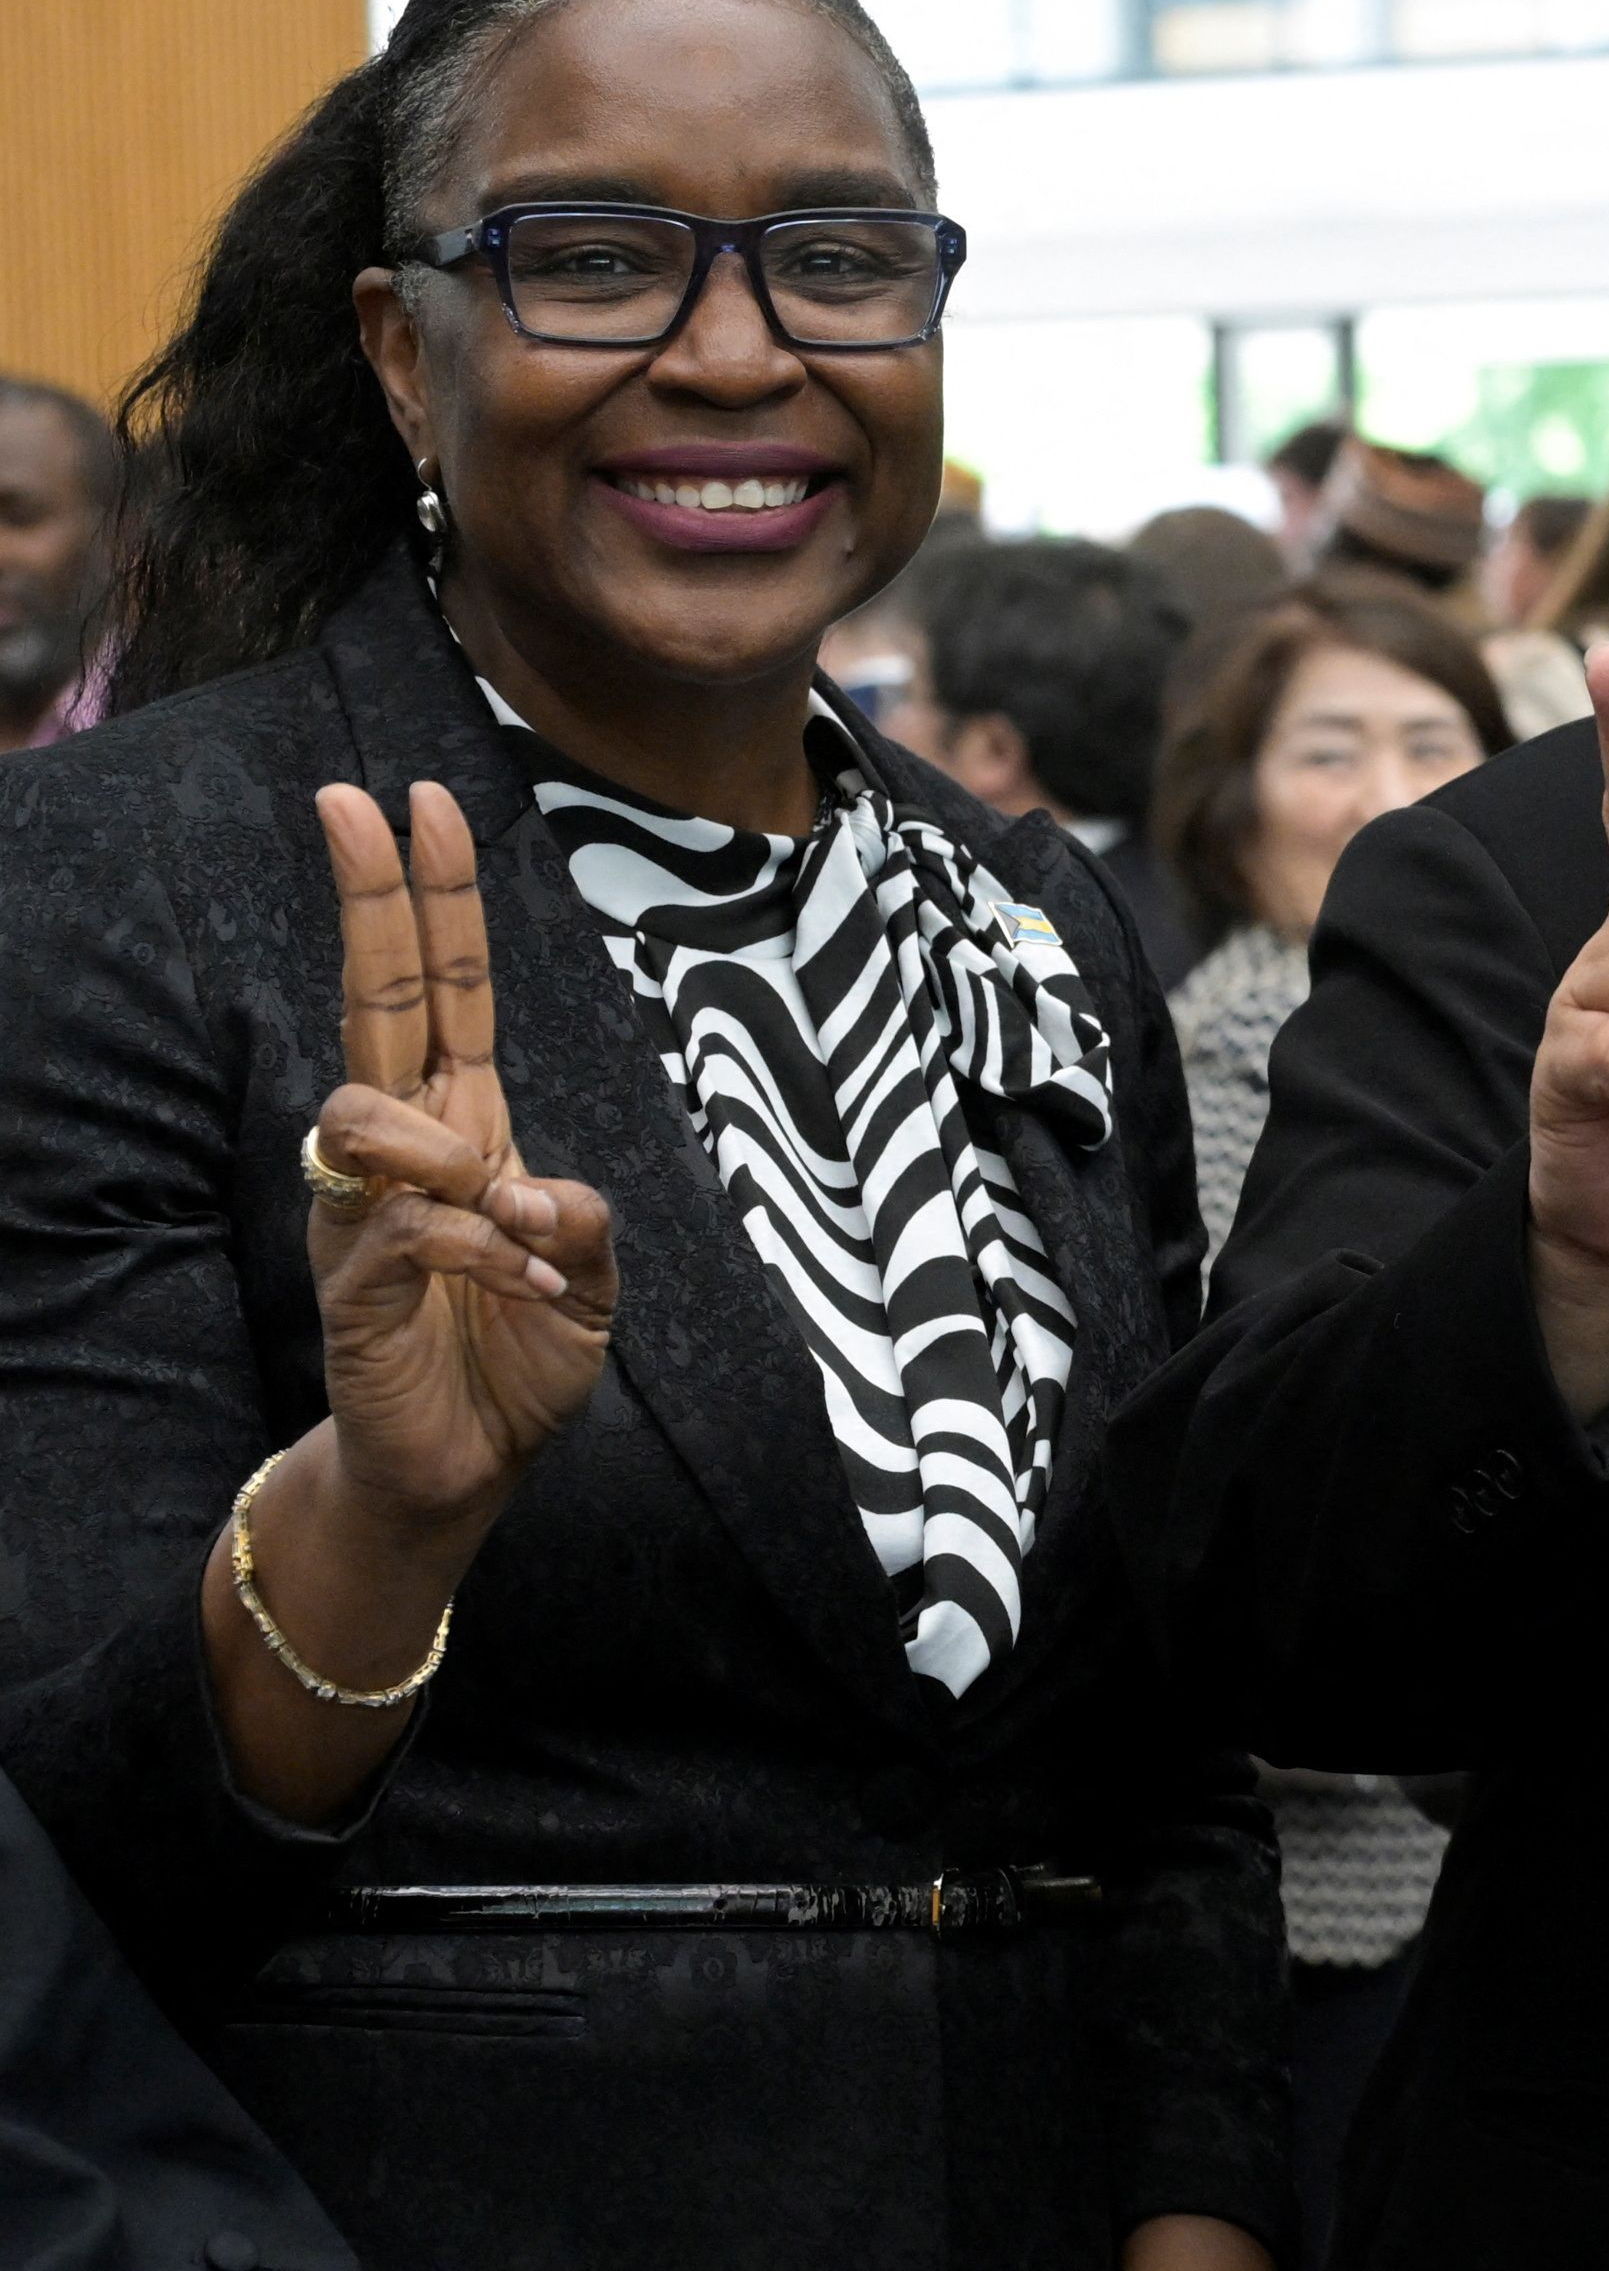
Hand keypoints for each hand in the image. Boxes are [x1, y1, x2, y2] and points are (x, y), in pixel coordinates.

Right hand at [306, 780, 619, 1526]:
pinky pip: (411, 1229)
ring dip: (453, 1158)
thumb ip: (588, 1221)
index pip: (443, 992)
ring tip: (521, 1233)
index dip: (432, 902)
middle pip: (372, 1002)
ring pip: (365, 1113)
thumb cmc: (520, 1355)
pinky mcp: (350, 1282)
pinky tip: (529, 1290)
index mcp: (468, 1130)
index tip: (420, 802)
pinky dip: (487, 1255)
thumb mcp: (597, 1280)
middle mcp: (405, 1154)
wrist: (466, 1468)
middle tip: (353, 802)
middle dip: (369, 900)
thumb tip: (539, 1191)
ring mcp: (363, 1212)